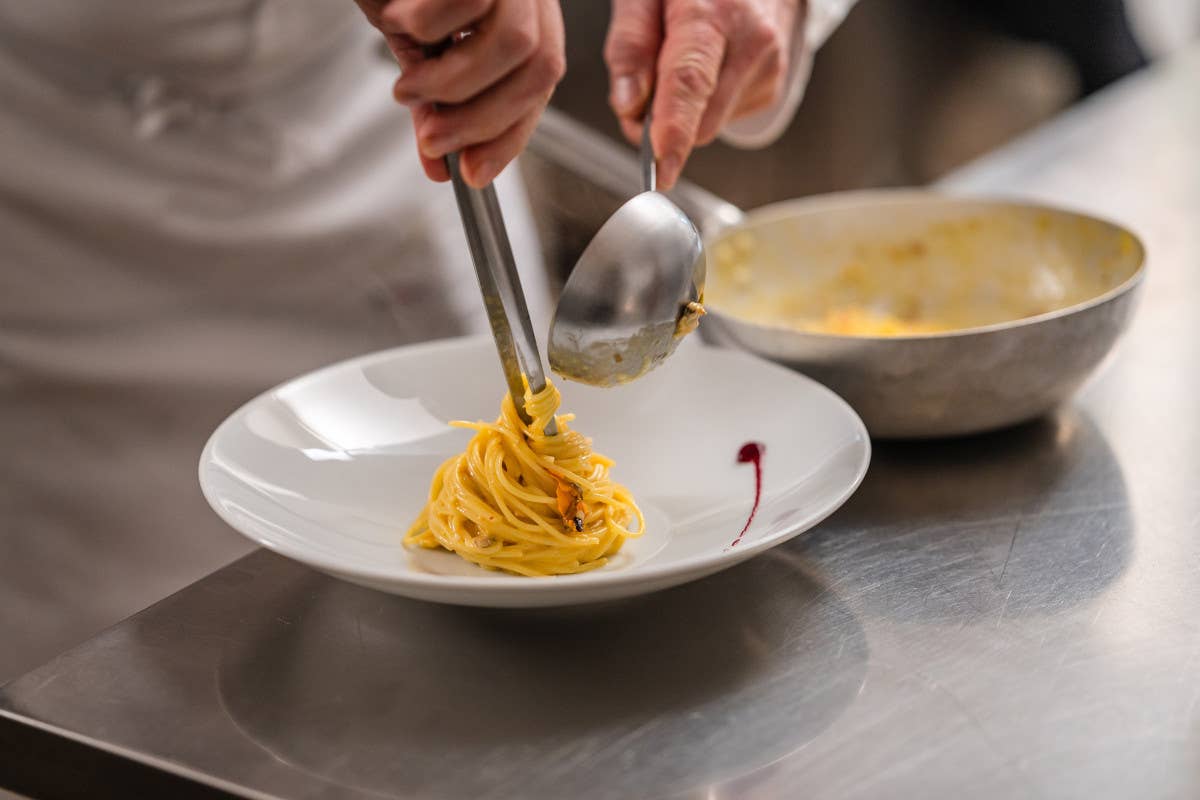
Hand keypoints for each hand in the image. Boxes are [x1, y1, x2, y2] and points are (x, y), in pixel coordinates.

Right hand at [354, 0, 565, 187]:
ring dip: (452, 84)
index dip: (511, 134)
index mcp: (527, 7)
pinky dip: (428, 27)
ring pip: (513, 45)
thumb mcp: (420, 45)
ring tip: (409, 85)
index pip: (542, 79)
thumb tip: (438, 162)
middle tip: (433, 140)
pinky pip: (466, 3)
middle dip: (484, 121)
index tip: (474, 173)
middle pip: (540, 68)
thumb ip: (435, 99)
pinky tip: (399, 20)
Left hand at [605, 0, 801, 188]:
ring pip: (709, 126)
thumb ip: (631, 43)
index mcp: (713, 13)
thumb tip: (628, 104)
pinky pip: (722, 119)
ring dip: (684, 111)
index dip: (673, 129)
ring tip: (681, 61)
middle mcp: (750, 41)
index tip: (661, 166)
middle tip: (642, 89)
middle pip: (698, 120)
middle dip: (661, 123)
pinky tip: (709, 68)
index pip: (690, 81)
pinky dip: (705, 104)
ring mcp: (768, 67)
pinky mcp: (772, 88)